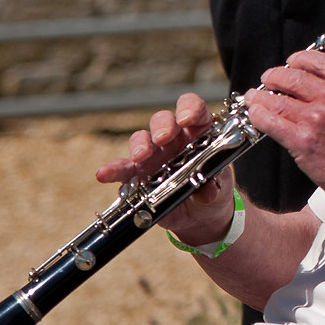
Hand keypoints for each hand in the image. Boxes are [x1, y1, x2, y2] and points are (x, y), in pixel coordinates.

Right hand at [96, 93, 233, 245]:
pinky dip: (113, 170)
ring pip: (140, 140)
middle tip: (164, 138)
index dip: (190, 108)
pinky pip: (121, 169)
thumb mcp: (219, 189)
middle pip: (163, 121)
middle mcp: (172, 140)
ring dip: (140, 146)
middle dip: (162, 126)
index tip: (187, 118)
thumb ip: (213, 186)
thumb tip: (207, 192)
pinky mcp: (136, 176)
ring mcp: (152, 156)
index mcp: (197, 133)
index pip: (194, 109)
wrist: (199, 216)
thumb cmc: (212, 191)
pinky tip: (105, 173)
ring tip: (141, 157)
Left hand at [244, 47, 324, 209]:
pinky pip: (270, 121)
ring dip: (260, 96)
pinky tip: (255, 114)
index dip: (298, 59)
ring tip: (254, 97)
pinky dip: (258, 115)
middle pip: (293, 76)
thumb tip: (324, 83)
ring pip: (276, 99)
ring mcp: (316, 118)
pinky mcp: (301, 140)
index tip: (291, 62)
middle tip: (268, 79)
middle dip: (275, 76)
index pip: (317, 60)